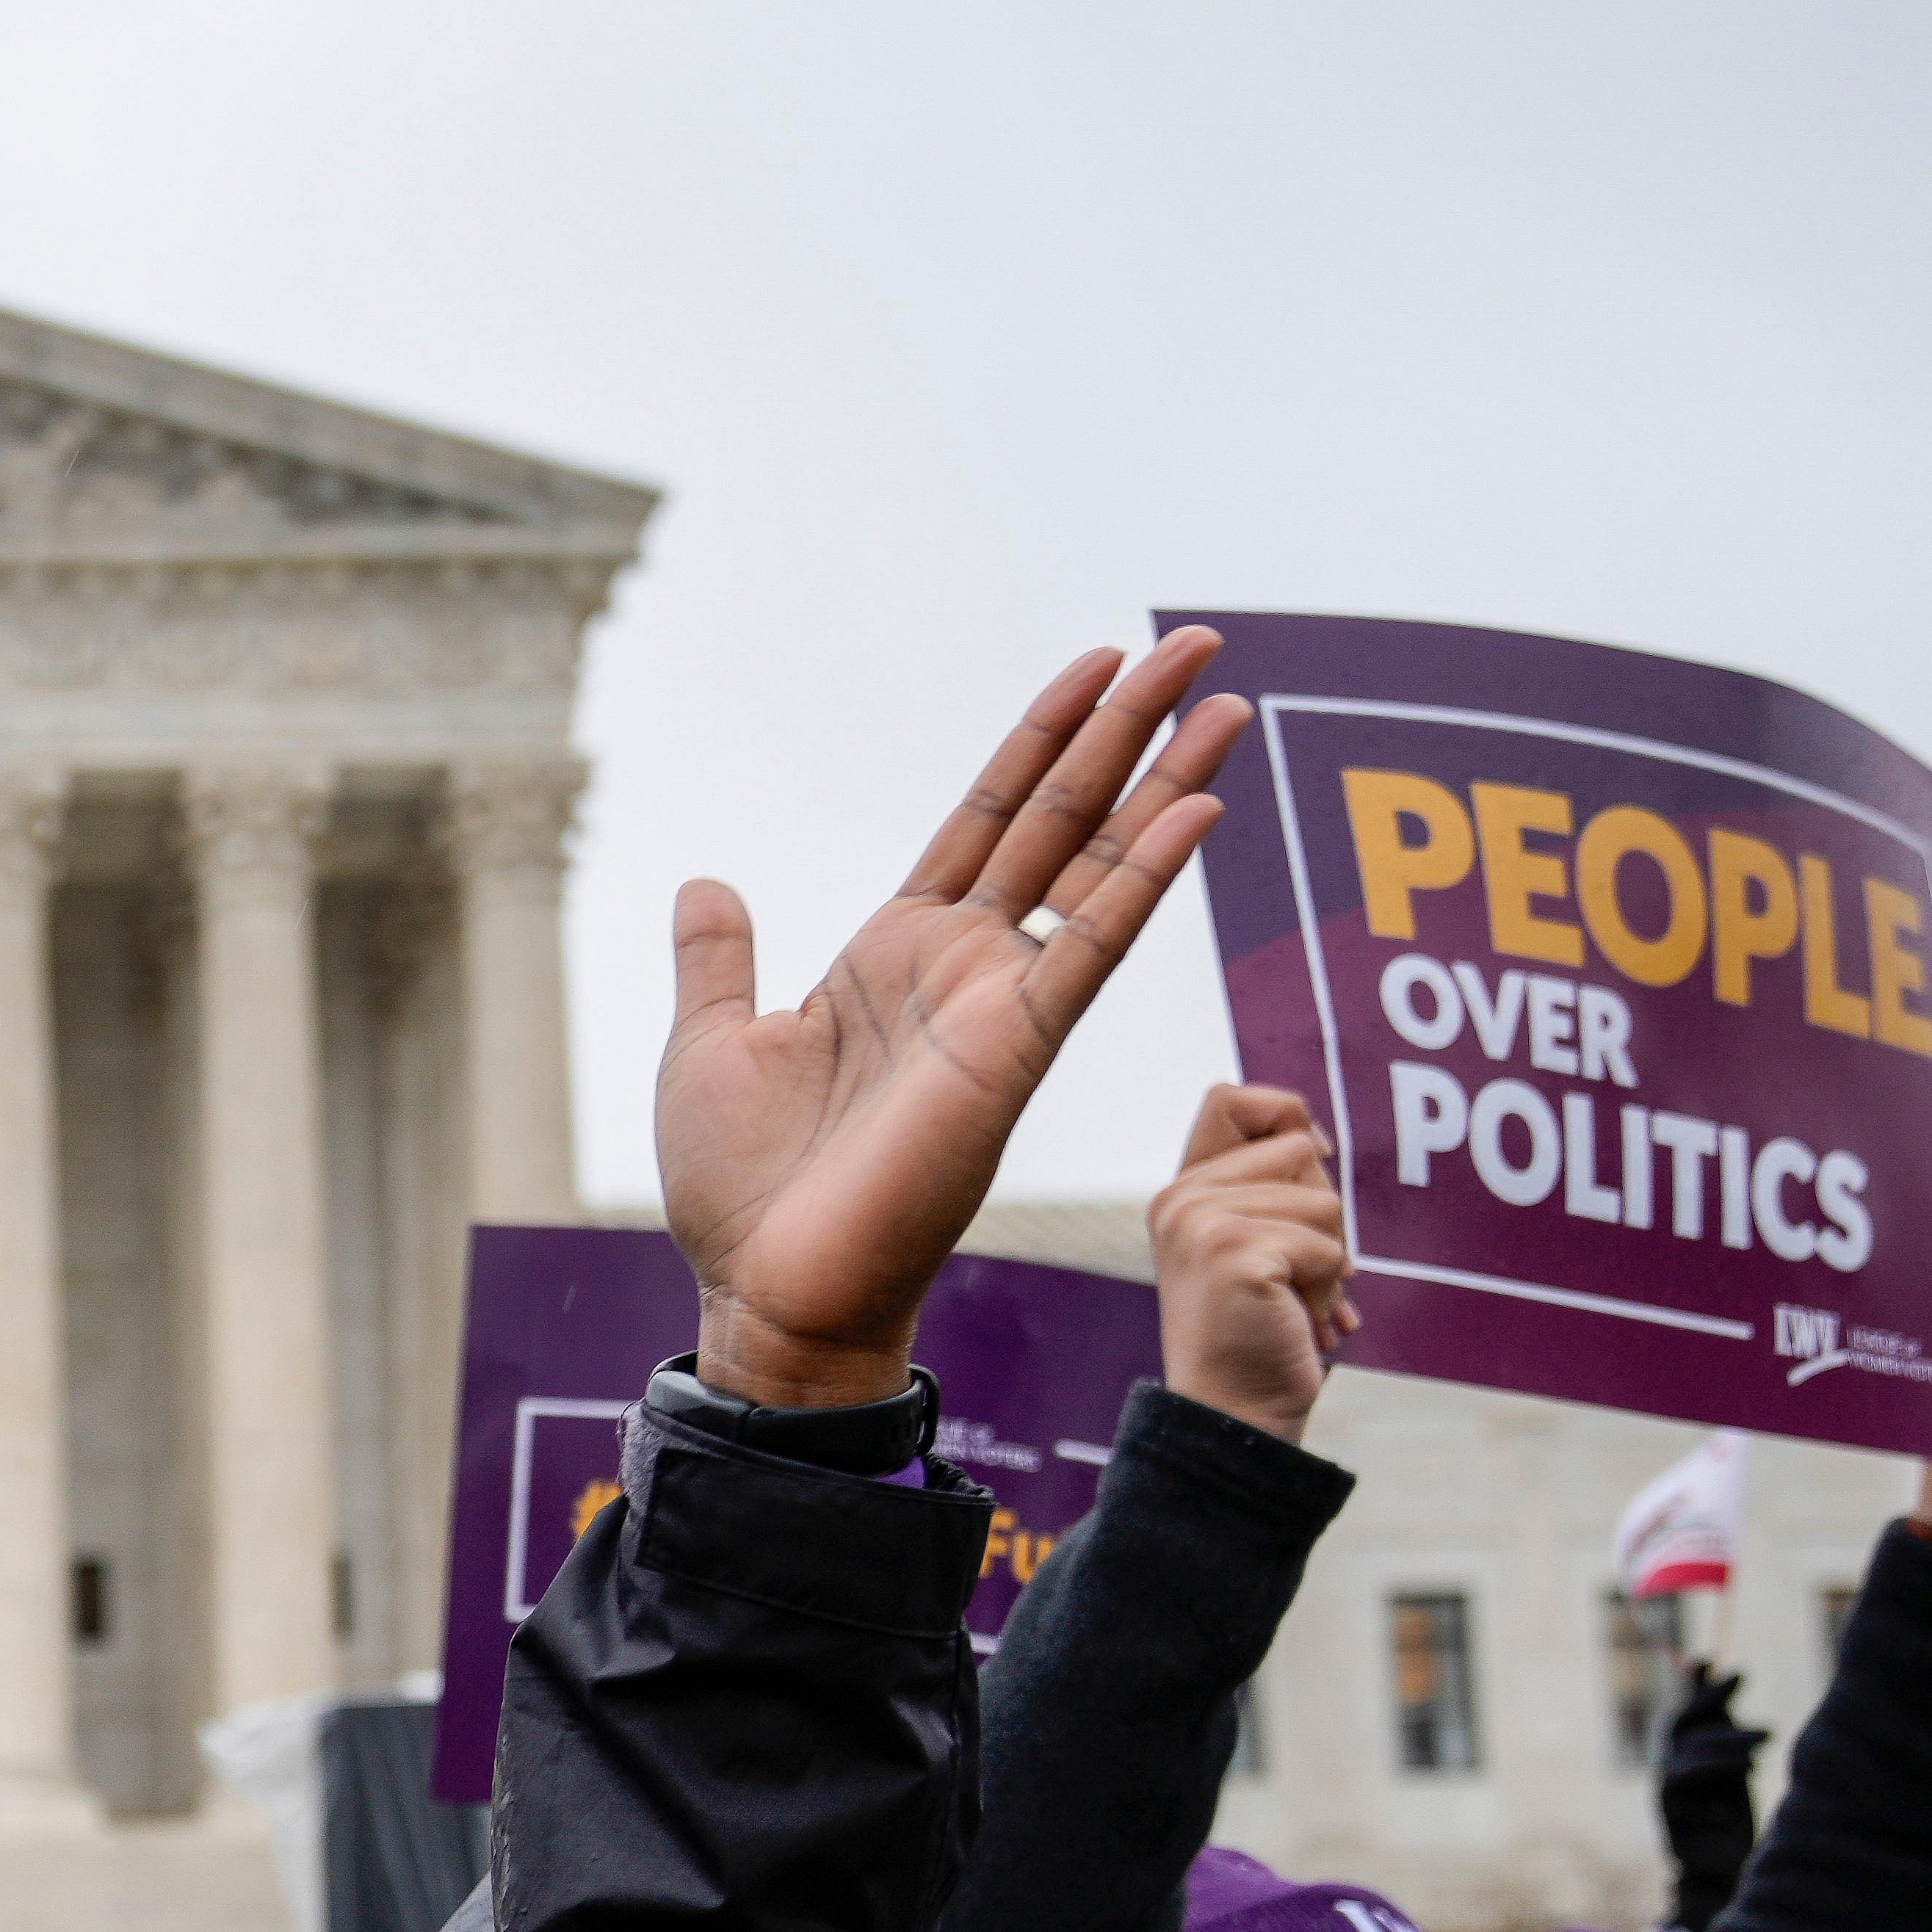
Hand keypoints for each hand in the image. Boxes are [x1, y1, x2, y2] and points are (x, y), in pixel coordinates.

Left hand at [660, 634, 1247, 1410]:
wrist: (764, 1287)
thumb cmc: (741, 1190)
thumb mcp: (711, 1043)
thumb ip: (719, 960)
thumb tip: (705, 883)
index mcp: (895, 954)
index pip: (987, 819)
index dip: (1041, 740)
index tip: (1098, 666)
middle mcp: (963, 967)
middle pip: (1062, 818)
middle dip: (1127, 729)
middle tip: (1195, 644)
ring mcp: (999, 1005)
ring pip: (1097, 864)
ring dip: (1163, 779)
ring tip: (1226, 699)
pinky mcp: (1015, 1052)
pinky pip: (1092, 948)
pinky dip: (1143, 877)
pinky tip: (1198, 809)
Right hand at [1147, 1086, 1357, 1443]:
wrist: (1235, 1414)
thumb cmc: (1259, 1333)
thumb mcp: (1259, 1243)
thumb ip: (1271, 1187)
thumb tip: (1313, 1137)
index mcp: (1182, 1192)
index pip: (1231, 1098)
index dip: (1285, 1116)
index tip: (1310, 1166)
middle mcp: (1180, 1199)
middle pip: (1296, 1148)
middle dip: (1320, 1212)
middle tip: (1294, 1275)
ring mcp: (1201, 1222)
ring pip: (1322, 1199)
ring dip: (1329, 1260)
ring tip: (1294, 1304)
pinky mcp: (1233, 1251)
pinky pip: (1327, 1245)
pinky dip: (1329, 1291)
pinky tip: (1297, 1320)